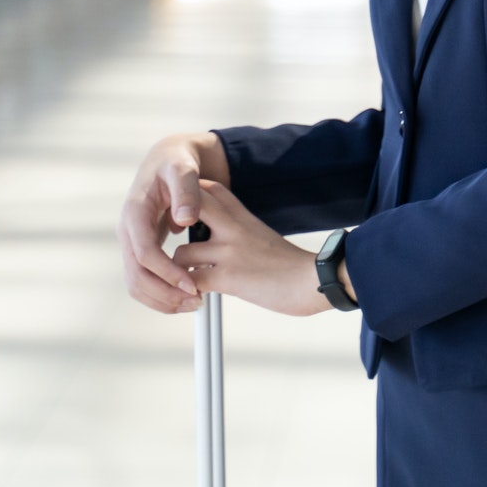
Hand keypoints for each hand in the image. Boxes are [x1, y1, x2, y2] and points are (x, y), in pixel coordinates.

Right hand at [119, 131, 229, 314]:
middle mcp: (128, 230)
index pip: (144, 253)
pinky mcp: (140, 247)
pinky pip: (144, 278)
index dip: (166, 272)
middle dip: (164, 293)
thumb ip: (186, 191)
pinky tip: (183, 296)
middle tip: (194, 301)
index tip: (191, 284)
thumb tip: (184, 220)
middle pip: (136, 275)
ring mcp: (132, 241)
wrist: (167, 159)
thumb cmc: (176, 162)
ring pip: (136, 282)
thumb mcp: (183, 169)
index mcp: (135, 212)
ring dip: (161, 299)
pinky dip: (160, 292)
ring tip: (192, 304)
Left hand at [173, 180, 330, 316]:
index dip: (191, 194)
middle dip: (175, 221)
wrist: (314, 279)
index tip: (183, 208)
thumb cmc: (291, 265)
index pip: (212, 189)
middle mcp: (234, 229)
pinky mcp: (228, 277)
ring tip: (190, 279)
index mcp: (245, 217)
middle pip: (191, 207)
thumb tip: (217, 242)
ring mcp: (230, 252)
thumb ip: (240, 233)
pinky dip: (189, 292)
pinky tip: (198, 297)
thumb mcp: (264, 236)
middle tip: (173, 241)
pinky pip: (191, 281)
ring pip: (181, 252)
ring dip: (180, 270)